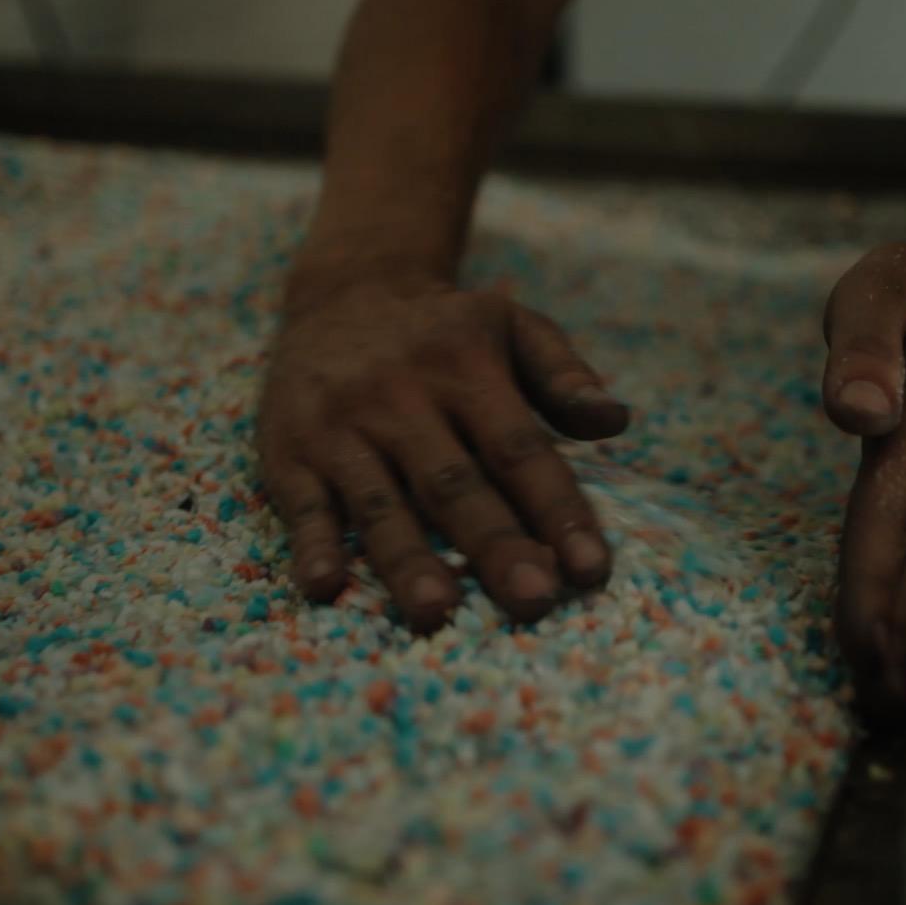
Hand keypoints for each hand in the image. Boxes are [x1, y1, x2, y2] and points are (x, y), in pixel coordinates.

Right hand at [258, 270, 628, 631]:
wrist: (341, 291)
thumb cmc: (444, 331)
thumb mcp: (512, 327)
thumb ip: (564, 375)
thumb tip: (617, 421)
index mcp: (467, 368)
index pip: (519, 449)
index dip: (557, 510)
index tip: (591, 569)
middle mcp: (402, 398)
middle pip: (455, 485)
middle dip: (496, 546)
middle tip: (534, 601)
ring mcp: (341, 427)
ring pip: (380, 504)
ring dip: (408, 560)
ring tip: (436, 613)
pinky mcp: (289, 450)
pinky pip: (303, 504)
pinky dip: (312, 545)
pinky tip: (325, 587)